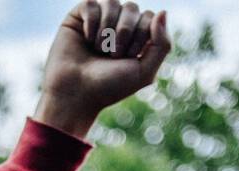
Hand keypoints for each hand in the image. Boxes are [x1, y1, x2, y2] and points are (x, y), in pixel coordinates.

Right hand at [34, 2, 170, 138]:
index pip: (149, 17)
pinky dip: (91, 23)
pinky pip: (91, 4)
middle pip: (132, 7)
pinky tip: (86, 39)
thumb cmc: (108, 87)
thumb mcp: (144, 72)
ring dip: (106, 29)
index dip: (141, 35)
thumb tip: (163, 11)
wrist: (75, 94)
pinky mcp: (78, 17)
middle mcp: (117, 26)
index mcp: (135, 38)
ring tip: (98, 49)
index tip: (127, 57)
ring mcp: (98, 20)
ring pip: (112, 2)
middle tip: (112, 55)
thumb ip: (162, 44)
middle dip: (124, 32)